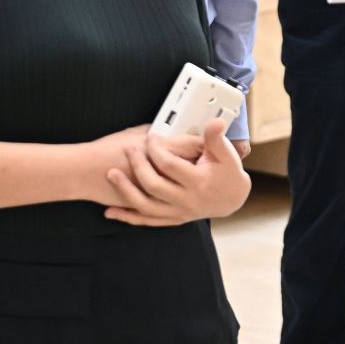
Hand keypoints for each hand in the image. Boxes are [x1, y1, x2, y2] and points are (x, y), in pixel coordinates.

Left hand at [103, 121, 251, 225]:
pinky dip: (128, 217)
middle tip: (129, 150)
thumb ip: (216, 138)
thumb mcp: (227, 154)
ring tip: (112, 175)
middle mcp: (187, 200)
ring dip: (126, 191)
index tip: (150, 137)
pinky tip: (111, 212)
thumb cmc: (229, 173)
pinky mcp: (172, 219)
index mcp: (199, 182)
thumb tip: (215, 122)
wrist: (233, 199)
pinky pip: (147, 221)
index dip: (157, 149)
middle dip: (137, 166)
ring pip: (146, 206)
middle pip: (154, 185)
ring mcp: (178, 212)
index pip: (171, 165)